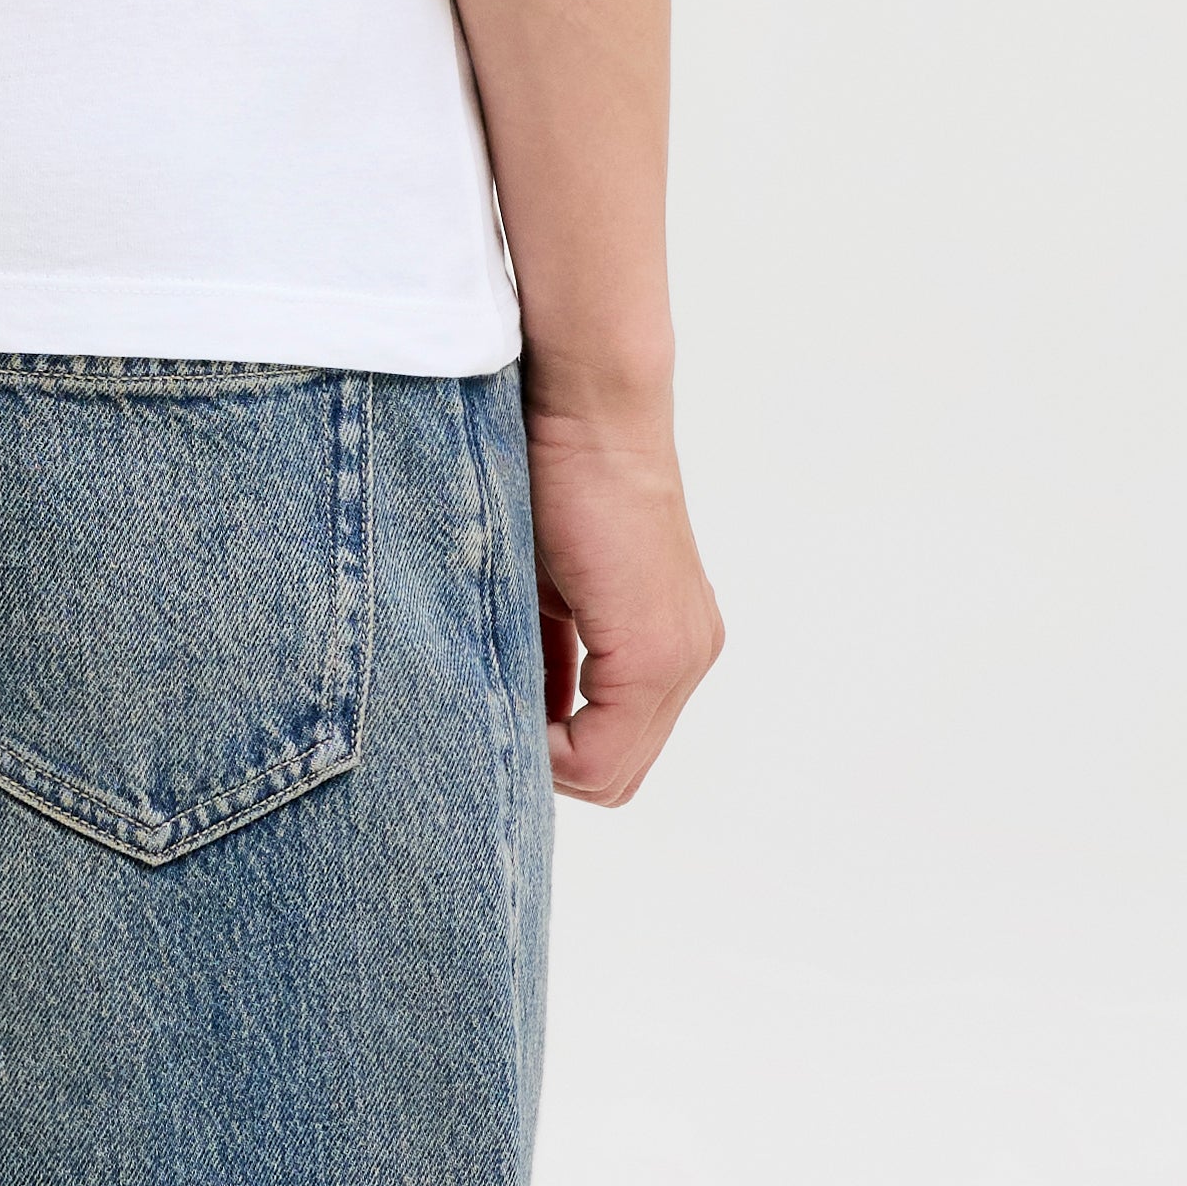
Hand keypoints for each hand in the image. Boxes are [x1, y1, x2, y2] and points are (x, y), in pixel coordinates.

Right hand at [521, 385, 722, 806]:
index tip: (498, 712)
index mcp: (670, 643)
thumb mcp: (542, 592)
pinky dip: (549, 744)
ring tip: (500, 698)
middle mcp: (689, 657)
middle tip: (496, 715)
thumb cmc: (550, 477)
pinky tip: (511, 694)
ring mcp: (681, 658)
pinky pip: (600, 753)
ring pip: (611, 772)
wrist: (583, 409)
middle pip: (617, 776)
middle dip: (551, 763)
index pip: (616, 755)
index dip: (552, 753)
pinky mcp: (654, 652)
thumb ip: (540, 658)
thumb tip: (509, 725)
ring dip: (547, 752)